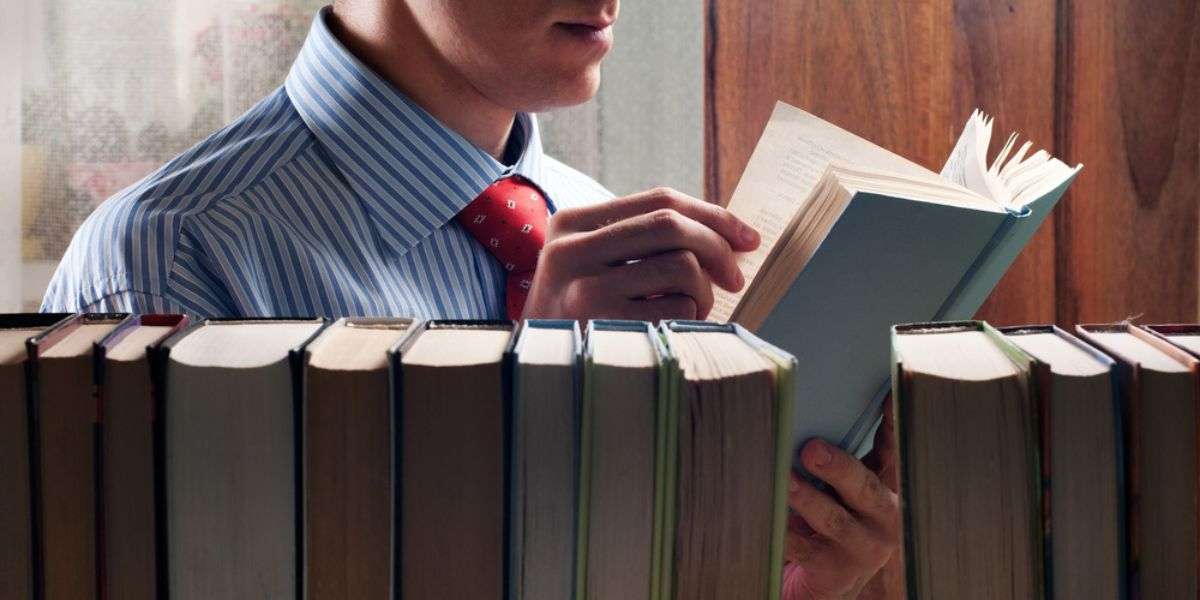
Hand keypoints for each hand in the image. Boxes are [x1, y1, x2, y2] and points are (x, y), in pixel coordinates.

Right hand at [522, 187, 759, 320]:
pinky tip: (675, 329)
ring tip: (694, 310)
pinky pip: (677, 307)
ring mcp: (583, 287)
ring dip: (704, 292)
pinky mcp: (602, 325)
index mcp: (571, 223)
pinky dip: (691, 317)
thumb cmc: (580, 317)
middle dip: (717, 248)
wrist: (534, 372)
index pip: (659, 200)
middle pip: (671, 225)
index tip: (747, 237)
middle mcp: (571, 249)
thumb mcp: (592, 266)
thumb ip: (642, 242)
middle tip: (734, 279)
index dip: (713, 215)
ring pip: (680, 266)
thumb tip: (731, 237)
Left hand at [783, 394, 901, 599]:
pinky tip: (763, 516)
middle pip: (864, 487)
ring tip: (783, 481)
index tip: (890, 392)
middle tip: (811, 449)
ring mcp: (863, 548)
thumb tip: (806, 402)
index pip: (893, 448)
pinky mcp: (835, 572)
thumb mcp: (840, 488)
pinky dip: (782, 532)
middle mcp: (884, 517)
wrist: (826, 585)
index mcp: (885, 487)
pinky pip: (804, 549)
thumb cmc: (829, 521)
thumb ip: (837, 453)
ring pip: (833, 520)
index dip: (893, 421)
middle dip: (838, 467)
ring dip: (806, 499)